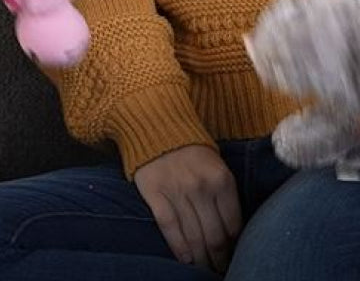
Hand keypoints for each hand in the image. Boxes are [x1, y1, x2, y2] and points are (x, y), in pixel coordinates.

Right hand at [134, 145, 240, 273]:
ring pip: (192, 235)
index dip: (233, 248)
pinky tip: (184, 259)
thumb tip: (231, 234)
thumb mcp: (216, 166)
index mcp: (221, 180)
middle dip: (218, 258)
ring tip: (203, 267)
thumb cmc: (190, 148)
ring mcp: (176, 190)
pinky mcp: (154, 191)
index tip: (232, 257)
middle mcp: (201, 187)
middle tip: (218, 268)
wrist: (155, 123)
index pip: (233, 226)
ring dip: (200, 258)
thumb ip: (224, 195)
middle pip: (214, 236)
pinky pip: (169, 225)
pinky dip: (177, 246)